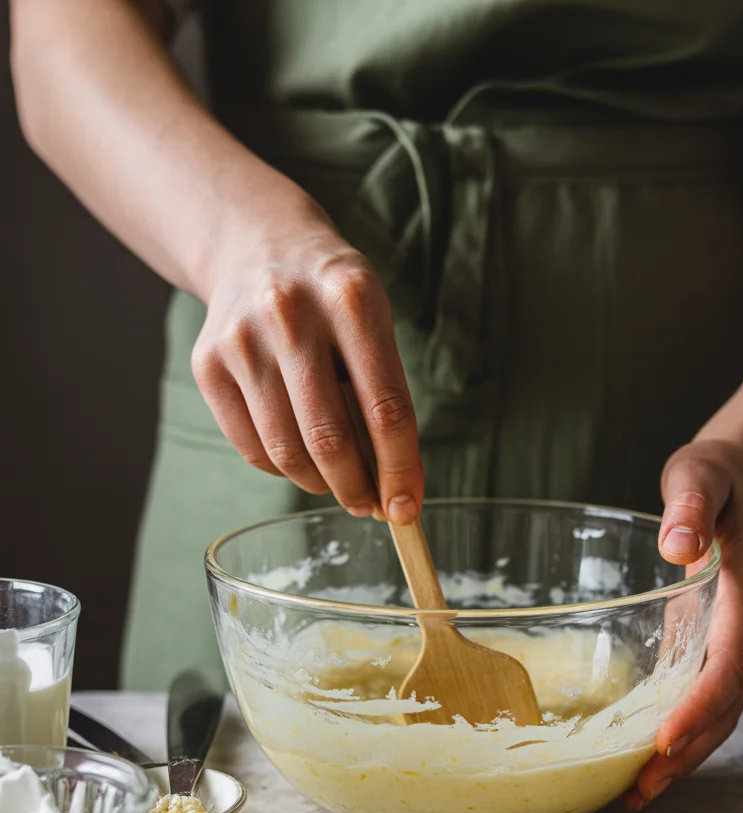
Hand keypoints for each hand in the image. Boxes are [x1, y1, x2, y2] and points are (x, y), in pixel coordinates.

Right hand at [191, 192, 422, 522]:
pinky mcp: (207, 364)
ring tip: (336, 479)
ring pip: (285, 452)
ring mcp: (241, 339)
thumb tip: (395, 488)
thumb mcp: (374, 321)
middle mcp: (290, 314)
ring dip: (319, 483)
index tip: (406, 509)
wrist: (257, 244)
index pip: (385, 408)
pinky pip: (251, 448)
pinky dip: (281, 467)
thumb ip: (385, 396)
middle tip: (369, 505)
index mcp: (351, 298)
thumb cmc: (332, 296)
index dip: (399, 469)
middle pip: (329, 438)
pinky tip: (298, 454)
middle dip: (356, 488)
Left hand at [623, 439, 742, 809]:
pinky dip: (681, 731)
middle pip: (727, 706)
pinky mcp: (721, 642)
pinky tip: (644, 755)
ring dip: (683, 756)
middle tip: (639, 791)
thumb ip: (691, 507)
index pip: (730, 665)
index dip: (699, 707)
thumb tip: (677, 547)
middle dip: (687, 752)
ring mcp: (741, 640)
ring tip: (635, 794)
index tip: (664, 741)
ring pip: (720, 712)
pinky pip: (706, 696)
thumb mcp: (701, 476)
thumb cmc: (719, 477)